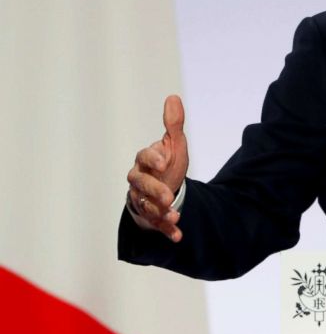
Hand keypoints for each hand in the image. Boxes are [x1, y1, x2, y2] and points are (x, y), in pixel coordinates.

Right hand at [126, 95, 189, 241]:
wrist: (164, 186)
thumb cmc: (167, 163)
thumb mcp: (173, 144)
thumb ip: (173, 124)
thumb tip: (173, 97)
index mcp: (145, 160)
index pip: (145, 157)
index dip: (154, 159)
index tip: (166, 162)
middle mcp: (139, 179)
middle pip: (141, 184)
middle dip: (155, 190)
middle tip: (169, 197)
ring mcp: (142, 198)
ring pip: (145, 205)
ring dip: (159, 212)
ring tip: (174, 215)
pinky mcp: (150, 216)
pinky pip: (156, 224)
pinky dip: (166, 230)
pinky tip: (178, 236)